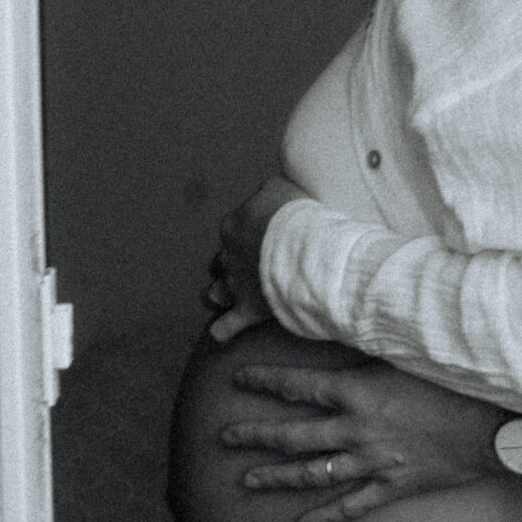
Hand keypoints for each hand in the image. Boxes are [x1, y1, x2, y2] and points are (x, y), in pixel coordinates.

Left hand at [206, 174, 305, 343]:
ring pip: (216, 292)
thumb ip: (265, 194)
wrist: (305, 249)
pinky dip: (224, 330)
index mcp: (232, 226)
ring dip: (218, 293)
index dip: (246, 233)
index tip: (262, 235)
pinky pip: (228, 325)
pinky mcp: (248, 309)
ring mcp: (236, 285)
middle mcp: (228, 257)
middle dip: (229, 264)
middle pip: (221, 261)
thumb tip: (264, 198)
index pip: (232, 229)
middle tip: (245, 264)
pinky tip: (220, 334)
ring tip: (220, 296)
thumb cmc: (295, 215)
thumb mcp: (279, 188)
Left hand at [217, 359, 505, 521]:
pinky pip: (351, 506)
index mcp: (359, 392)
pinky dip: (325, 518)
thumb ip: (372, 351)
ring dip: (278, 477)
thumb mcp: (409, 355)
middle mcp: (358, 430)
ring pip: (314, 473)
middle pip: (296, 436)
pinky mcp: (393, 486)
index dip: (267, 382)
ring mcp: (373, 462)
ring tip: (247, 480)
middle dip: (257, 435)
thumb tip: (344, 330)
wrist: (495, 427)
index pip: (300, 386)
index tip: (238, 380)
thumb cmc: (456, 381)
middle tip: (224, 437)